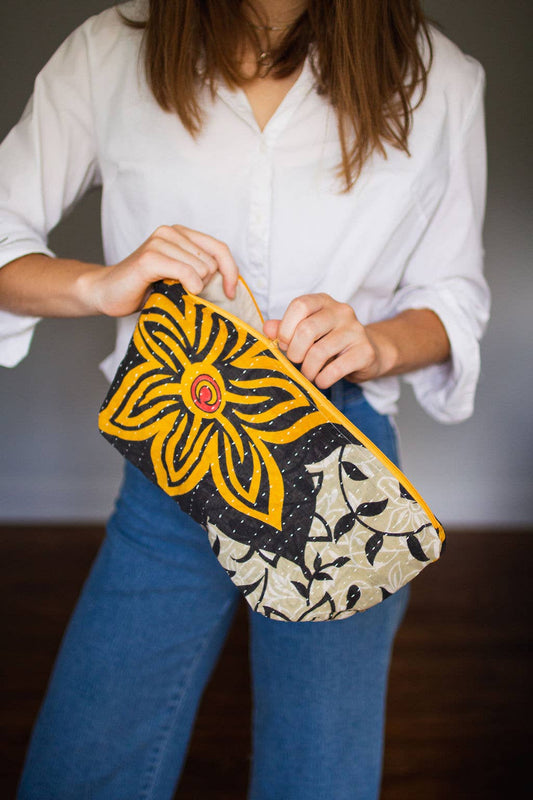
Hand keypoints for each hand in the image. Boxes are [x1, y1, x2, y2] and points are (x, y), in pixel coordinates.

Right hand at [83, 224, 238, 316]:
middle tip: (186, 294)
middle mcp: (170, 232)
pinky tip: (178, 293)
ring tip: (173, 292)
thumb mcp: (178, 277)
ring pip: (201, 269)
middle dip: (207, 284)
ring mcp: (159, 242)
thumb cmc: (143, 288)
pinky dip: (190, 287)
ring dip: (194, 288)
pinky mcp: (150, 257)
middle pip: (212, 262)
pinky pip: (187, 273)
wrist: (106, 292)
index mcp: (180, 234)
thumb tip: (231, 286)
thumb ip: (200, 272)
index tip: (231, 293)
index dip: (231, 272)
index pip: (220, 249)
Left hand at [263, 293, 389, 389]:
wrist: (367, 354)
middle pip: (307, 329)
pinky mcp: (365, 352)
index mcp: (323, 302)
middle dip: (295, 353)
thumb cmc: (330, 342)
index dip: (286, 328)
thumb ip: (285, 329)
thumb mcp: (308, 332)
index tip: (284, 345)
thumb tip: (267, 329)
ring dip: (308, 370)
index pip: (299, 305)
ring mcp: (356, 330)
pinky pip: (336, 368)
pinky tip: (322, 381)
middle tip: (295, 363)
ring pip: (319, 352)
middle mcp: (341, 311)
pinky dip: (323, 380)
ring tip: (308, 375)